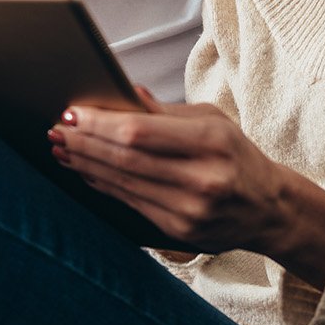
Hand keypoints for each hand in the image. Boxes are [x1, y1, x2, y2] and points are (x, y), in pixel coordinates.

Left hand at [49, 88, 324, 284]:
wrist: (269, 208)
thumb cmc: (237, 156)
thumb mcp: (214, 122)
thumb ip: (166, 112)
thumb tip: (124, 93)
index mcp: (213, 142)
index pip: (140, 132)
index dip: (99, 124)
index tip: (72, 112)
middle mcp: (203, 179)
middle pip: (125, 158)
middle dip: (84, 143)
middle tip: (55, 129)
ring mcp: (190, 210)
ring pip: (123, 183)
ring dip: (86, 165)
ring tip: (61, 149)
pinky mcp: (179, 231)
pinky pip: (130, 203)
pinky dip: (103, 185)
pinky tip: (86, 172)